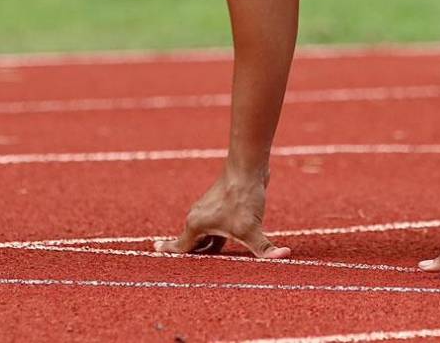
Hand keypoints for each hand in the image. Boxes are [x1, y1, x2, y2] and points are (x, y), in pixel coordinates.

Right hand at [153, 169, 290, 258]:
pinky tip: (233, 243)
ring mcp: (209, 210)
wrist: (248, 166)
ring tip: (218, 264)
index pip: (180, 248)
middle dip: (195, 258)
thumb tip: (285, 256)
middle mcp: (198, 217)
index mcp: (196, 225)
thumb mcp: (252, 228)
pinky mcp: (222, 204)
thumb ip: (264, 248)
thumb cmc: (243, 197)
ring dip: (211, 248)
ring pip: (207, 236)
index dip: (168, 254)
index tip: (154, 252)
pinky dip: (221, 237)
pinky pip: (218, 227)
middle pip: (194, 245)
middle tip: (195, 274)